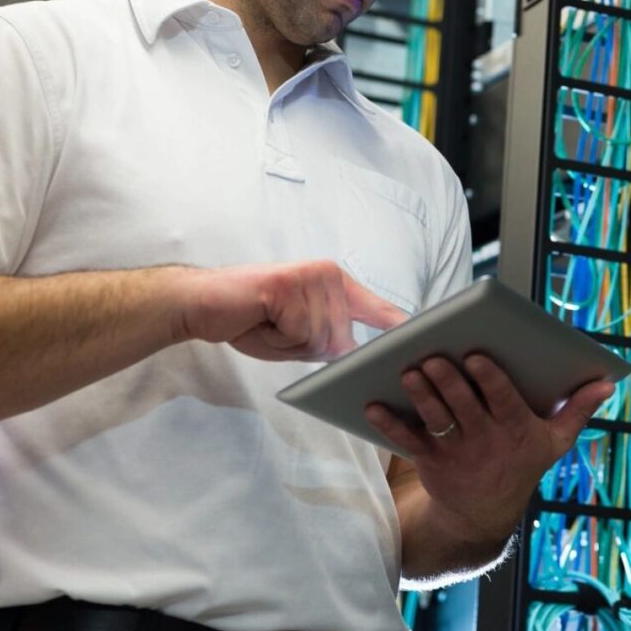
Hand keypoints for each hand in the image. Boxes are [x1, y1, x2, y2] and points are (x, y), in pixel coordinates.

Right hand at [173, 260, 406, 360]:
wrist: (203, 303)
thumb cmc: (251, 320)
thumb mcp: (300, 337)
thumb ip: (330, 342)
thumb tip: (356, 355)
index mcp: (336, 284)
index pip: (377, 308)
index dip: (399, 325)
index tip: (426, 336)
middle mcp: (329, 275)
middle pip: (342, 338)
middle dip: (307, 347)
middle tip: (276, 329)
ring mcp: (311, 277)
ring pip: (320, 338)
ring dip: (290, 342)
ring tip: (267, 323)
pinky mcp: (289, 284)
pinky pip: (299, 331)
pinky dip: (277, 336)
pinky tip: (260, 319)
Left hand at [364, 355, 614, 543]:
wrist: (483, 515)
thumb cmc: (521, 465)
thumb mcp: (556, 441)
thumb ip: (579, 409)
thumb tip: (608, 382)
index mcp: (516, 429)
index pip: (503, 400)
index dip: (490, 380)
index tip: (478, 356)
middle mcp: (485, 440)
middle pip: (463, 407)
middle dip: (447, 382)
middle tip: (433, 357)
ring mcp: (455, 452)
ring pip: (435, 420)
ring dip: (420, 396)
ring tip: (408, 372)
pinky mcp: (429, 460)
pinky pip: (407, 441)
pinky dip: (389, 424)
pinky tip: (372, 405)